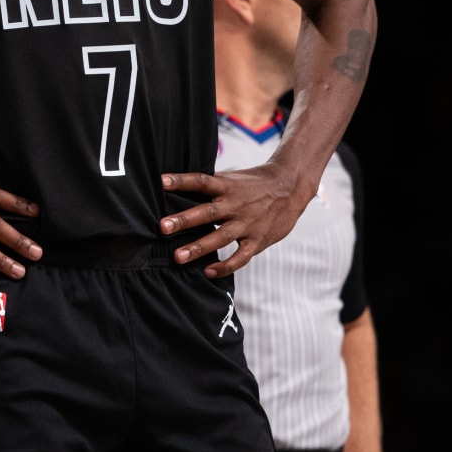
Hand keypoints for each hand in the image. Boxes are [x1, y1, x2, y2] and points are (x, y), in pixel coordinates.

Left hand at [158, 162, 306, 276]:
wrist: (291, 188)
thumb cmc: (253, 184)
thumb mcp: (232, 179)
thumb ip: (209, 187)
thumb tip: (175, 188)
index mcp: (227, 186)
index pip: (201, 181)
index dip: (182, 181)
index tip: (161, 181)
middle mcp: (235, 205)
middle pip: (208, 212)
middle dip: (185, 220)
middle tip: (163, 227)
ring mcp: (247, 224)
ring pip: (221, 237)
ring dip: (199, 247)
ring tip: (178, 257)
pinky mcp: (257, 240)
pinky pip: (240, 257)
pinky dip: (225, 266)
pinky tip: (208, 272)